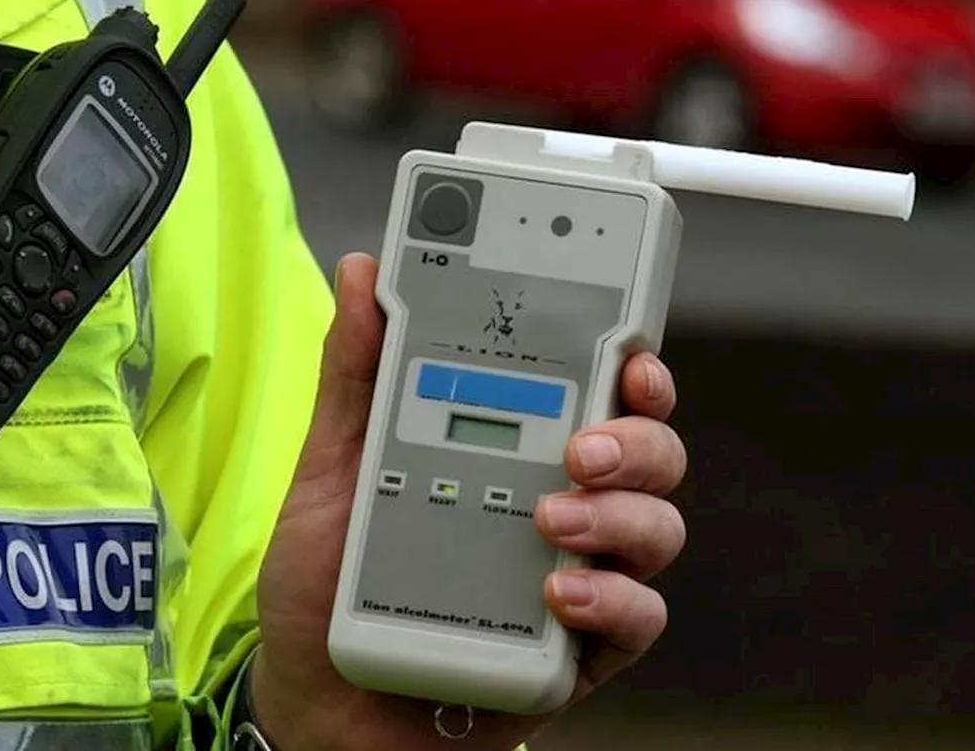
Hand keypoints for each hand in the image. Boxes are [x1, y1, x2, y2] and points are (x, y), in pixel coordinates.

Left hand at [251, 253, 686, 750]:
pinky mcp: (578, 649)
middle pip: (647, 448)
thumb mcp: (333, 465)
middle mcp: (560, 501)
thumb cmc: (331, 578)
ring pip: (656, 526)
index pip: (595, 387)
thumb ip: (356, 372)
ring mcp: (576, 573)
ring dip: (621, 513)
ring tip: (552, 518)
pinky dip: (611, 600)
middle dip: (635, 435)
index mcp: (514, 446)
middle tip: (583, 444)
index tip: (627, 343)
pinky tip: (559, 590)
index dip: (629, 358)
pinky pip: (637, 619)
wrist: (318, 700)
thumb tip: (364, 276)